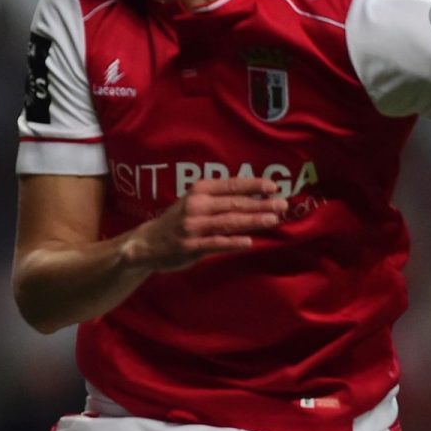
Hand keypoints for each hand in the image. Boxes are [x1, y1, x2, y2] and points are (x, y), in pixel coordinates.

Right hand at [119, 178, 287, 272]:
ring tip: (273, 220)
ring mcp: (192, 226)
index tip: (273, 186)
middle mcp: (196, 205)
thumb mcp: (195, 201)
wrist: (148, 243)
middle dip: (261, 204)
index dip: (253, 185)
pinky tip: (248, 242)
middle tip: (282, 204)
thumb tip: (257, 197)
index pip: (231, 184)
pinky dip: (232, 242)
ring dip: (252, 220)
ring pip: (228, 222)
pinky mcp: (190, 246)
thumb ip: (221, 199)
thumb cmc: (179, 220)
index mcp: (199, 190)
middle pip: (234, 203)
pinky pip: (215, 243)